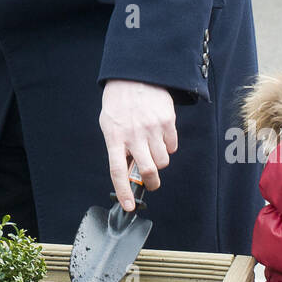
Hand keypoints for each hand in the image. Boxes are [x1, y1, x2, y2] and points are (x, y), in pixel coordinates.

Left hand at [100, 79, 176, 211]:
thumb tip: (127, 169)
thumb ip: (117, 146)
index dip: (123, 191)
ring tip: (152, 149)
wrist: (135, 74)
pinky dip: (168, 146)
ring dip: (159, 161)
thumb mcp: (109, 123)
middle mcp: (134, 135)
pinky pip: (172, 146)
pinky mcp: (167, 122)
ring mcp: (152, 129)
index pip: (117, 171)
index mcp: (114, 137)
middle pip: (148, 171)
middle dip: (151, 183)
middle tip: (151, 183)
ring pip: (163, 161)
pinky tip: (160, 135)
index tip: (128, 206)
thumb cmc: (119, 101)